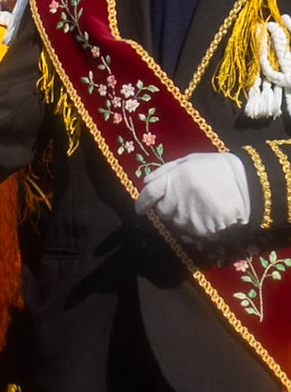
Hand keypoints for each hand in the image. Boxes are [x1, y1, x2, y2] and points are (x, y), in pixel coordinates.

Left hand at [135, 151, 250, 239]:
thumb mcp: (190, 161)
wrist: (250, 184)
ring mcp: (187, 217)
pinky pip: (189, 230)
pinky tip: (205, 214)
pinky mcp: (199, 230)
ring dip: (179, 216)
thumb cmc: (218, 168)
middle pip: (160, 211)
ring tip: (196, 205)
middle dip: (166, 206)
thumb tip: (146, 183)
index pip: (147, 195)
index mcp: (173, 180)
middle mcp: (176, 200)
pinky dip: (193, 224)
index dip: (142, 202)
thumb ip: (165, 171)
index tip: (140, 207)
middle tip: (182, 199)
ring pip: (173, 222)